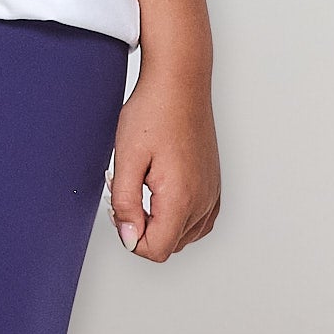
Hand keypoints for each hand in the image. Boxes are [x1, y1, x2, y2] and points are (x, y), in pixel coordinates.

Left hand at [107, 65, 220, 261]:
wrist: (180, 84)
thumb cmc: (153, 113)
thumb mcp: (126, 158)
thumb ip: (124, 204)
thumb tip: (129, 239)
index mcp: (181, 198)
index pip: (156, 250)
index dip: (130, 237)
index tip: (118, 209)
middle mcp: (203, 201)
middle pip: (169, 245)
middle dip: (142, 227)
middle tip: (125, 189)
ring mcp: (212, 194)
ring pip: (182, 235)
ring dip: (158, 221)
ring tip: (141, 185)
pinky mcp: (214, 187)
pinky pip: (197, 221)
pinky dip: (176, 215)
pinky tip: (159, 191)